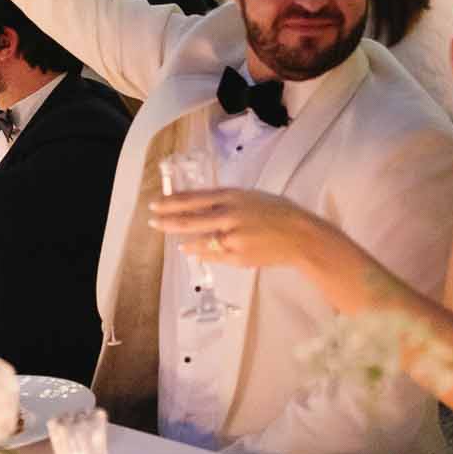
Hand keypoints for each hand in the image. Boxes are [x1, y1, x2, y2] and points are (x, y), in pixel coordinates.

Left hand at [148, 185, 324, 268]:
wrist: (300, 236)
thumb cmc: (278, 212)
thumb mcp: (250, 197)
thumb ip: (226, 201)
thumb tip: (201, 206)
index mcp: (232, 196)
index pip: (193, 198)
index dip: (171, 202)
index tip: (155, 204)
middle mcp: (228, 216)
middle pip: (189, 219)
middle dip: (167, 221)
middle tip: (152, 221)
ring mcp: (231, 238)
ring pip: (198, 240)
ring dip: (182, 239)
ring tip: (173, 239)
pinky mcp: (236, 257)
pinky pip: (211, 255)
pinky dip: (199, 252)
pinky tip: (191, 250)